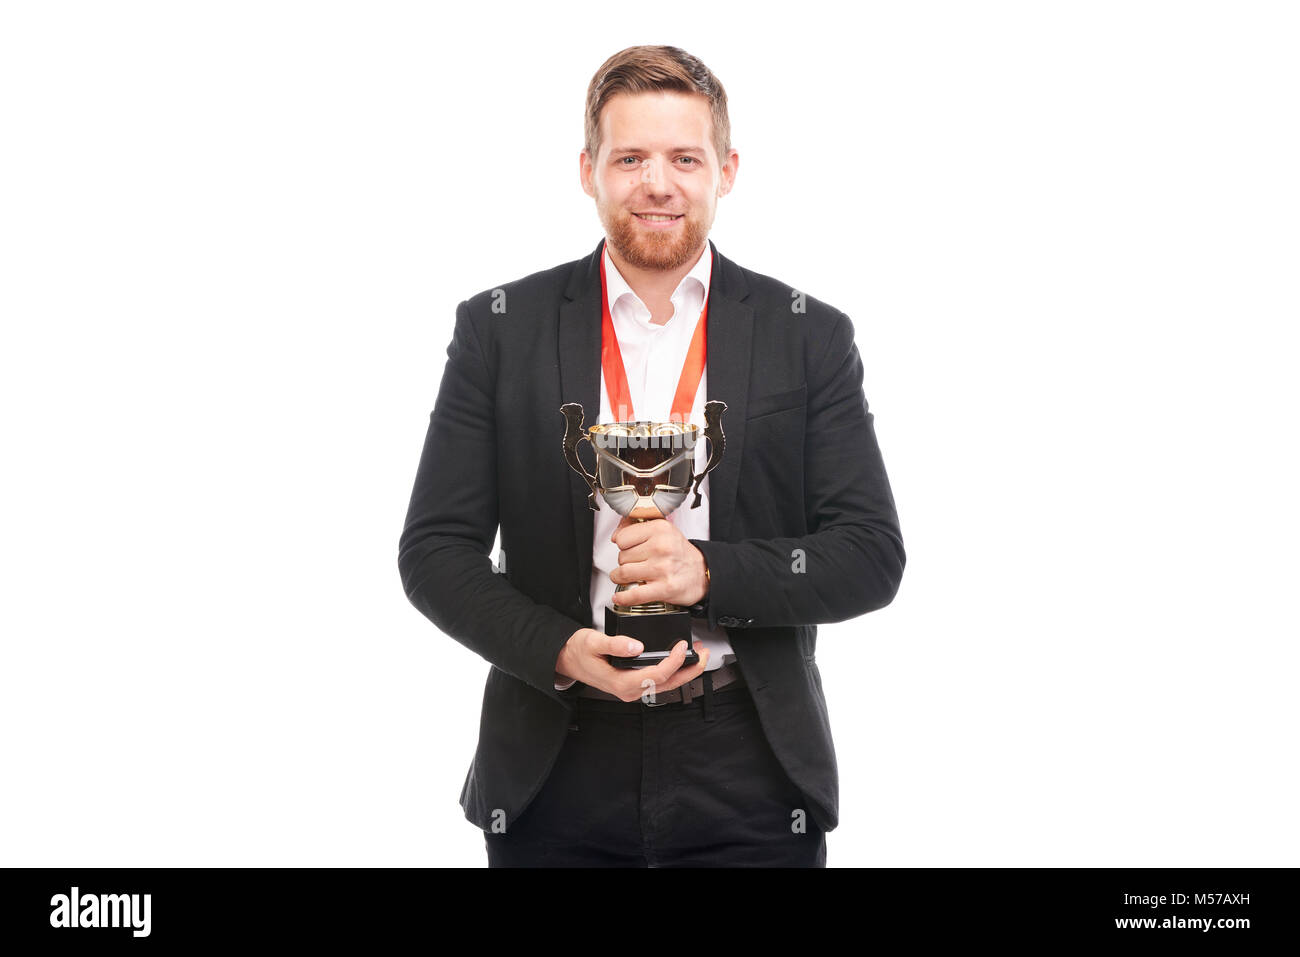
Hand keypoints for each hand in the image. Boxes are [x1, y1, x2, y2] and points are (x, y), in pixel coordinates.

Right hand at [555, 628, 710, 701]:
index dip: (674, 660)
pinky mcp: (634, 684)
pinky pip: (660, 681)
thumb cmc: (578, 652)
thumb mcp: (593, 642)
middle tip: (704, 653)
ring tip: (699, 655)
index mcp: (622, 682)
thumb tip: (636, 646)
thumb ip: (615, 644)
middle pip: (668, 684)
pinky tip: (680, 660)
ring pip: (667, 684)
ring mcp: (633, 689)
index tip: (682, 645)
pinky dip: (674, 671)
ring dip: (685, 671)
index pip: (657, 674)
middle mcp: (630, 690)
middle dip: (690, 670)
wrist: (567, 660)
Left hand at [609, 516, 708, 607]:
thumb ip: (636, 527)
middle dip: (625, 562)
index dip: (623, 545)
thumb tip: (615, 535)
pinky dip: (623, 598)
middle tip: (637, 563)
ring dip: (621, 578)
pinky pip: (634, 595)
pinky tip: (620, 597)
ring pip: (623, 573)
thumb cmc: (680, 553)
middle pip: (621, 557)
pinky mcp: (664, 588)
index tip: (629, 548)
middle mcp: (661, 547)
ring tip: (628, 577)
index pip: (622, 538)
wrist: (702, 572)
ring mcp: (662, 568)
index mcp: (660, 529)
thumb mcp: (662, 530)